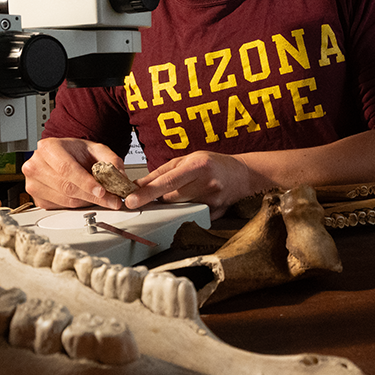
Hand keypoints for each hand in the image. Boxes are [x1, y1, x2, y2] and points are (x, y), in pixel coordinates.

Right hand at [23, 137, 125, 210]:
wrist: (64, 156)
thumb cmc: (76, 152)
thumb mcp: (96, 149)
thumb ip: (110, 160)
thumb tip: (120, 176)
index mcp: (48, 148)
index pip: (66, 168)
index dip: (85, 182)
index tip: (102, 191)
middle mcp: (36, 165)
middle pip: (66, 187)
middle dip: (92, 196)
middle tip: (112, 200)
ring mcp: (33, 184)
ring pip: (65, 200)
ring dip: (87, 202)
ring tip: (102, 197)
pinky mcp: (38, 199)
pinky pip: (61, 207)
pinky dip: (78, 205)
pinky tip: (85, 197)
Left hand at [124, 151, 252, 218]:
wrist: (242, 175)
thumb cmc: (214, 164)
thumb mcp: (188, 159)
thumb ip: (162, 172)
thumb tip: (138, 184)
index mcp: (198, 166)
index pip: (166, 182)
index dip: (146, 193)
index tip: (131, 201)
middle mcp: (206, 183)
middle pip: (170, 198)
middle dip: (163, 195)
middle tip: (171, 187)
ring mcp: (212, 200)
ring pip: (179, 208)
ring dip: (175, 202)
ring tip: (188, 190)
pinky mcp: (215, 213)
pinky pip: (191, 215)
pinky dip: (188, 209)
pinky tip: (198, 199)